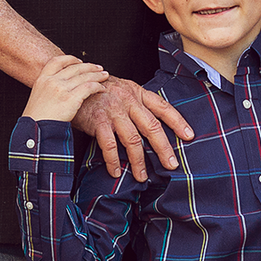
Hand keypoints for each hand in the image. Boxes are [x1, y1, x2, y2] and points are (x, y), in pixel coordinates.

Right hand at [23, 55, 108, 121]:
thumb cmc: (37, 119)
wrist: (35, 130)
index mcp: (42, 79)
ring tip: (104, 76)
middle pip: (75, 68)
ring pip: (84, 76)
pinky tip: (102, 88)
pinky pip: (89, 87)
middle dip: (89, 67)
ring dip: (97, 75)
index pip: (57, 61)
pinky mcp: (71, 98)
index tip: (79, 61)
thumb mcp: (38, 97)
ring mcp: (61, 89)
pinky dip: (98, 86)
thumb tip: (63, 86)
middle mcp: (52, 81)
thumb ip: (49, 89)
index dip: (70, 59)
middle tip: (99, 68)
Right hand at [73, 76, 194, 180]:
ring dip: (138, 161)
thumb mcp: (122, 90)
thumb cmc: (100, 91)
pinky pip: (109, 145)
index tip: (189, 136)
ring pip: (132, 140)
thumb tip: (154, 126)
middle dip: (163, 148)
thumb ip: (137, 104)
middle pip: (151, 127)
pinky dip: (113, 161)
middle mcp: (128, 101)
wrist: (71, 83)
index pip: (163, 107)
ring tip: (142, 177)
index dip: (178, 122)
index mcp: (138, 93)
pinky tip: (115, 173)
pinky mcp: (97, 120)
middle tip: (171, 164)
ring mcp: (113, 111)